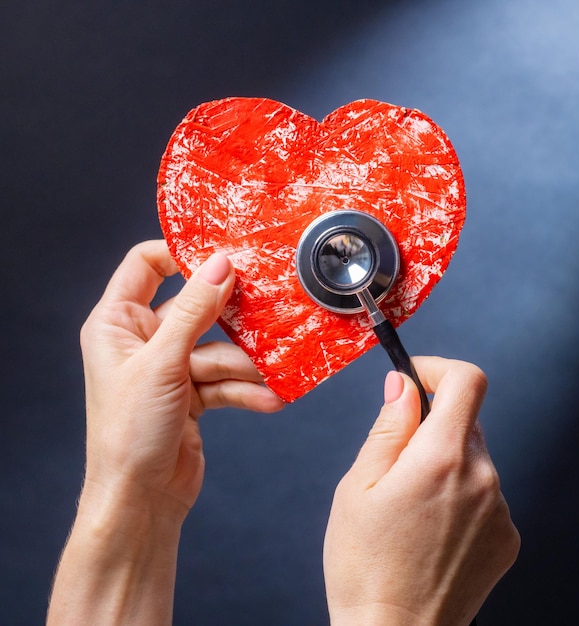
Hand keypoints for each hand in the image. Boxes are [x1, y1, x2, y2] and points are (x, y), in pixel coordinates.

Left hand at [47, 240, 282, 625]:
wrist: (139, 502)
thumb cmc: (130, 433)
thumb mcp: (163, 364)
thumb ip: (193, 311)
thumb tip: (220, 264)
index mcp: (117, 322)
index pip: (146, 265)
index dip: (181, 255)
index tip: (222, 255)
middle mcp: (142, 340)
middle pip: (193, 309)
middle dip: (228, 319)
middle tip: (263, 309)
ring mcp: (168, 368)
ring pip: (216, 350)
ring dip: (243, 366)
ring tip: (270, 374)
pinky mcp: (190, 394)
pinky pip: (223, 381)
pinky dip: (244, 390)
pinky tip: (269, 399)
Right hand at [323, 357, 519, 625]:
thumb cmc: (364, 565)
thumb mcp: (359, 485)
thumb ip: (389, 427)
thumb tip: (403, 385)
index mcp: (441, 459)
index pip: (467, 381)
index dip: (440, 369)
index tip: (417, 378)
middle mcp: (483, 479)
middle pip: (465, 420)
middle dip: (431, 425)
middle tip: (396, 461)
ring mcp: (500, 510)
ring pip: (473, 456)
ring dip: (444, 461)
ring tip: (410, 505)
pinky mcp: (507, 536)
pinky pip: (485, 491)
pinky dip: (460, 493)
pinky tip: (431, 527)